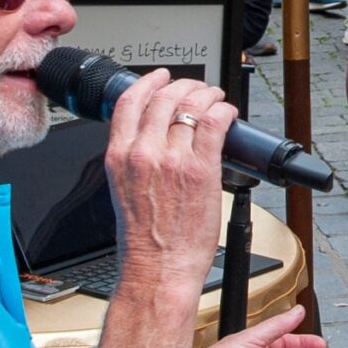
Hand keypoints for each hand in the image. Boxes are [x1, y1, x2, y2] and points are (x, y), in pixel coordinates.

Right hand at [104, 70, 233, 288]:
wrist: (158, 269)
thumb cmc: (145, 240)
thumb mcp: (124, 190)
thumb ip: (135, 160)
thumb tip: (154, 140)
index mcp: (118, 157)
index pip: (130, 102)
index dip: (148, 82)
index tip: (160, 77)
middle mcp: (143, 153)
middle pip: (164, 97)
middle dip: (184, 86)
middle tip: (196, 89)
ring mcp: (172, 159)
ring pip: (191, 105)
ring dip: (208, 95)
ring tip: (216, 98)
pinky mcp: (200, 169)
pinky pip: (215, 123)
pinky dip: (225, 111)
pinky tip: (228, 113)